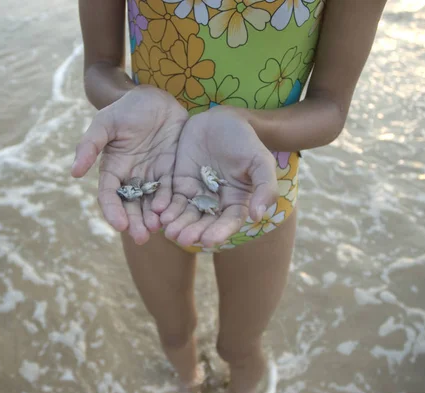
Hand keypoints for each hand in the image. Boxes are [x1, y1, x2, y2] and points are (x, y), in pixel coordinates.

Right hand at [70, 85, 188, 244]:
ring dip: (153, 218)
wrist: (156, 98)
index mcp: (113, 168)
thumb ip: (89, 146)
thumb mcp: (105, 123)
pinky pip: (172, 192)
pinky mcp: (172, 172)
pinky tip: (173, 213)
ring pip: (151, 203)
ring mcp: (153, 176)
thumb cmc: (127, 109)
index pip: (110, 195)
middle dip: (135, 222)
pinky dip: (171, 204)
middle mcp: (132, 177)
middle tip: (142, 237)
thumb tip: (74, 173)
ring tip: (158, 230)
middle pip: (131, 205)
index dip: (113, 210)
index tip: (119, 225)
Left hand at [160, 106, 278, 247]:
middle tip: (183, 239)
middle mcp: (216, 203)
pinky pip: (171, 199)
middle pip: (204, 222)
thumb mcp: (261, 161)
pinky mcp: (179, 184)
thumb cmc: (246, 141)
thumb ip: (265, 188)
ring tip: (170, 232)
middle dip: (194, 231)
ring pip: (186, 214)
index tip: (208, 240)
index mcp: (237, 202)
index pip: (228, 222)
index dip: (219, 232)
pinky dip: (166, 208)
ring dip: (178, 224)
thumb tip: (258, 216)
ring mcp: (196, 194)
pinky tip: (159, 213)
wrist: (222, 119)